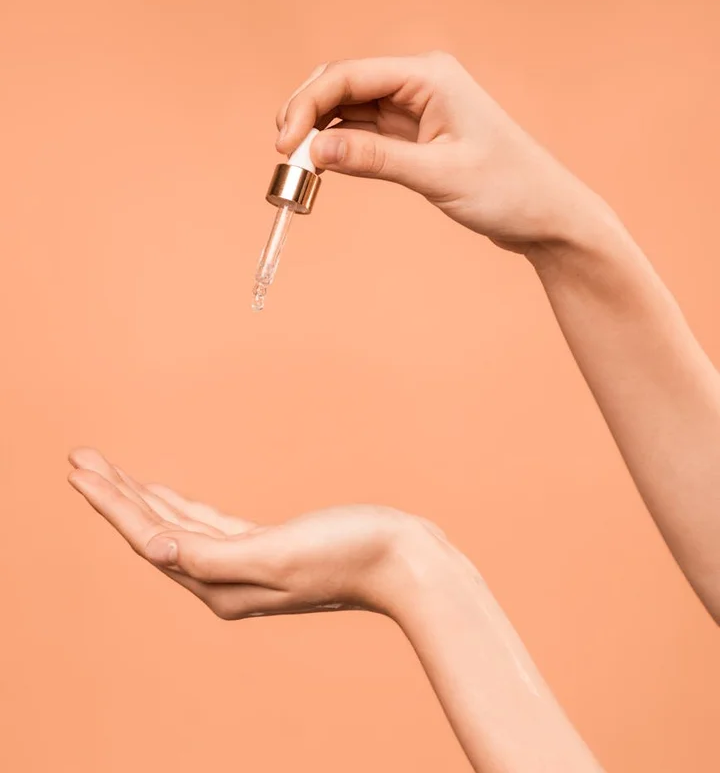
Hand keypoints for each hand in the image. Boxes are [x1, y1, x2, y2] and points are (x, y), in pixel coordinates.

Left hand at [68, 449, 436, 619]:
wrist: (404, 561)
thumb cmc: (348, 554)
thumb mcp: (278, 554)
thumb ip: (214, 556)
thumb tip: (156, 548)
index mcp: (219, 584)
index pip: (150, 538)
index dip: (110, 502)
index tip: (78, 468)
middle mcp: (223, 580)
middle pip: (153, 531)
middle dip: (115, 494)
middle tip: (79, 456)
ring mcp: (243, 564)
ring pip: (175, 526)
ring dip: (140, 497)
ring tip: (108, 470)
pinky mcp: (263, 547)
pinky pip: (204, 525)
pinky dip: (177, 506)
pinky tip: (166, 495)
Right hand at [276, 52, 603, 252]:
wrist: (546, 216)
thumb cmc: (507, 189)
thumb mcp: (437, 175)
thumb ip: (373, 160)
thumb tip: (313, 152)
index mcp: (429, 76)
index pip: (349, 76)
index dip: (308, 106)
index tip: (284, 145)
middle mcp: (419, 83)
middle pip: (342, 86)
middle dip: (306, 115)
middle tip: (283, 156)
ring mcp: (415, 109)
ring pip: (348, 111)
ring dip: (319, 134)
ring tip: (297, 169)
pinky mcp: (414, 135)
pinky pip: (363, 134)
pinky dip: (339, 150)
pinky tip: (322, 169)